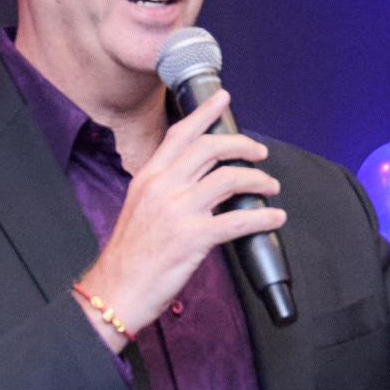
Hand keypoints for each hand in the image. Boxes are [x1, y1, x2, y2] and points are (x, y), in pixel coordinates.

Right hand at [80, 86, 282, 343]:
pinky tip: (275, 218)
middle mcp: (161, 187)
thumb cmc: (127, 257)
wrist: (114, 291)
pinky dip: (263, 217)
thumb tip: (196, 183)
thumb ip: (163, 189)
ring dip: (258, 180)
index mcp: (147, 178)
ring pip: (229, 179)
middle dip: (242, 145)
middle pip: (209, 148)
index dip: (204, 113)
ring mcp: (177, 211)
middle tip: (259, 152)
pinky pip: (237, 220)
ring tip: (270, 186)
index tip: (222, 99)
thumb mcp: (137, 209)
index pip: (179, 135)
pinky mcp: (192, 238)